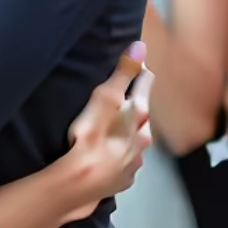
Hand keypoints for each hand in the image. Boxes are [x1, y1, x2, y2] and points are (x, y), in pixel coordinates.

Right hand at [62, 43, 152, 221]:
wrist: (82, 181)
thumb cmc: (91, 135)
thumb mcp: (104, 98)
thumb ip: (123, 73)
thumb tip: (140, 46)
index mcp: (139, 115)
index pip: (145, 84)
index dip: (140, 72)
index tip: (135, 63)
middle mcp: (143, 138)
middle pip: (144, 115)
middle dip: (137, 106)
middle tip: (124, 99)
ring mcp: (135, 161)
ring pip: (137, 141)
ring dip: (130, 133)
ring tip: (116, 130)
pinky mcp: (124, 180)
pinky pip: (127, 162)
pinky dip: (121, 156)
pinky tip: (111, 157)